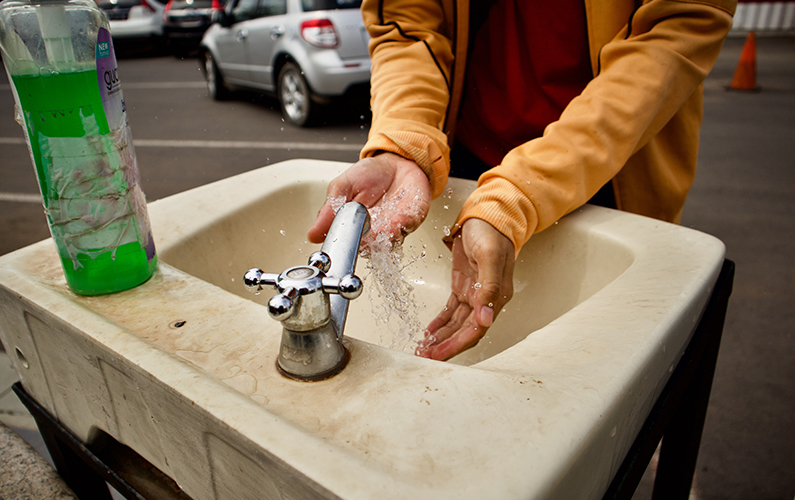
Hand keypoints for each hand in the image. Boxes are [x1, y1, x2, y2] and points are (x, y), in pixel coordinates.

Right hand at [308, 153, 431, 246]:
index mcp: (352, 228)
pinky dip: (402, 223)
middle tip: (360, 234)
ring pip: (387, 242)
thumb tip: (312, 234)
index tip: (341, 241)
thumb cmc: (368, 175)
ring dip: (383, 236)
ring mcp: (393, 229)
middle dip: (364, 243)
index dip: (343, 246)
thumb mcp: (342, 187)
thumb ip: (330, 210)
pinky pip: (407, 226)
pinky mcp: (411, 220)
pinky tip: (397, 219)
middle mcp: (372, 234)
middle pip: (367, 248)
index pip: (345, 245)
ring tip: (378, 227)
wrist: (396, 163)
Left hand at [417, 218, 514, 360]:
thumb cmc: (492, 232)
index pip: (476, 329)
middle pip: (465, 332)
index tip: (439, 354)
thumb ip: (489, 287)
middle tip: (425, 358)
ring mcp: (474, 294)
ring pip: (456, 325)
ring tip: (423, 350)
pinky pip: (451, 312)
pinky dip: (440, 323)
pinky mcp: (463, 287)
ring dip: (441, 338)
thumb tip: (486, 318)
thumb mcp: (489, 256)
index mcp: (496, 296)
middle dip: (445, 347)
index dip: (457, 344)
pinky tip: (429, 333)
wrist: (488, 216)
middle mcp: (486, 299)